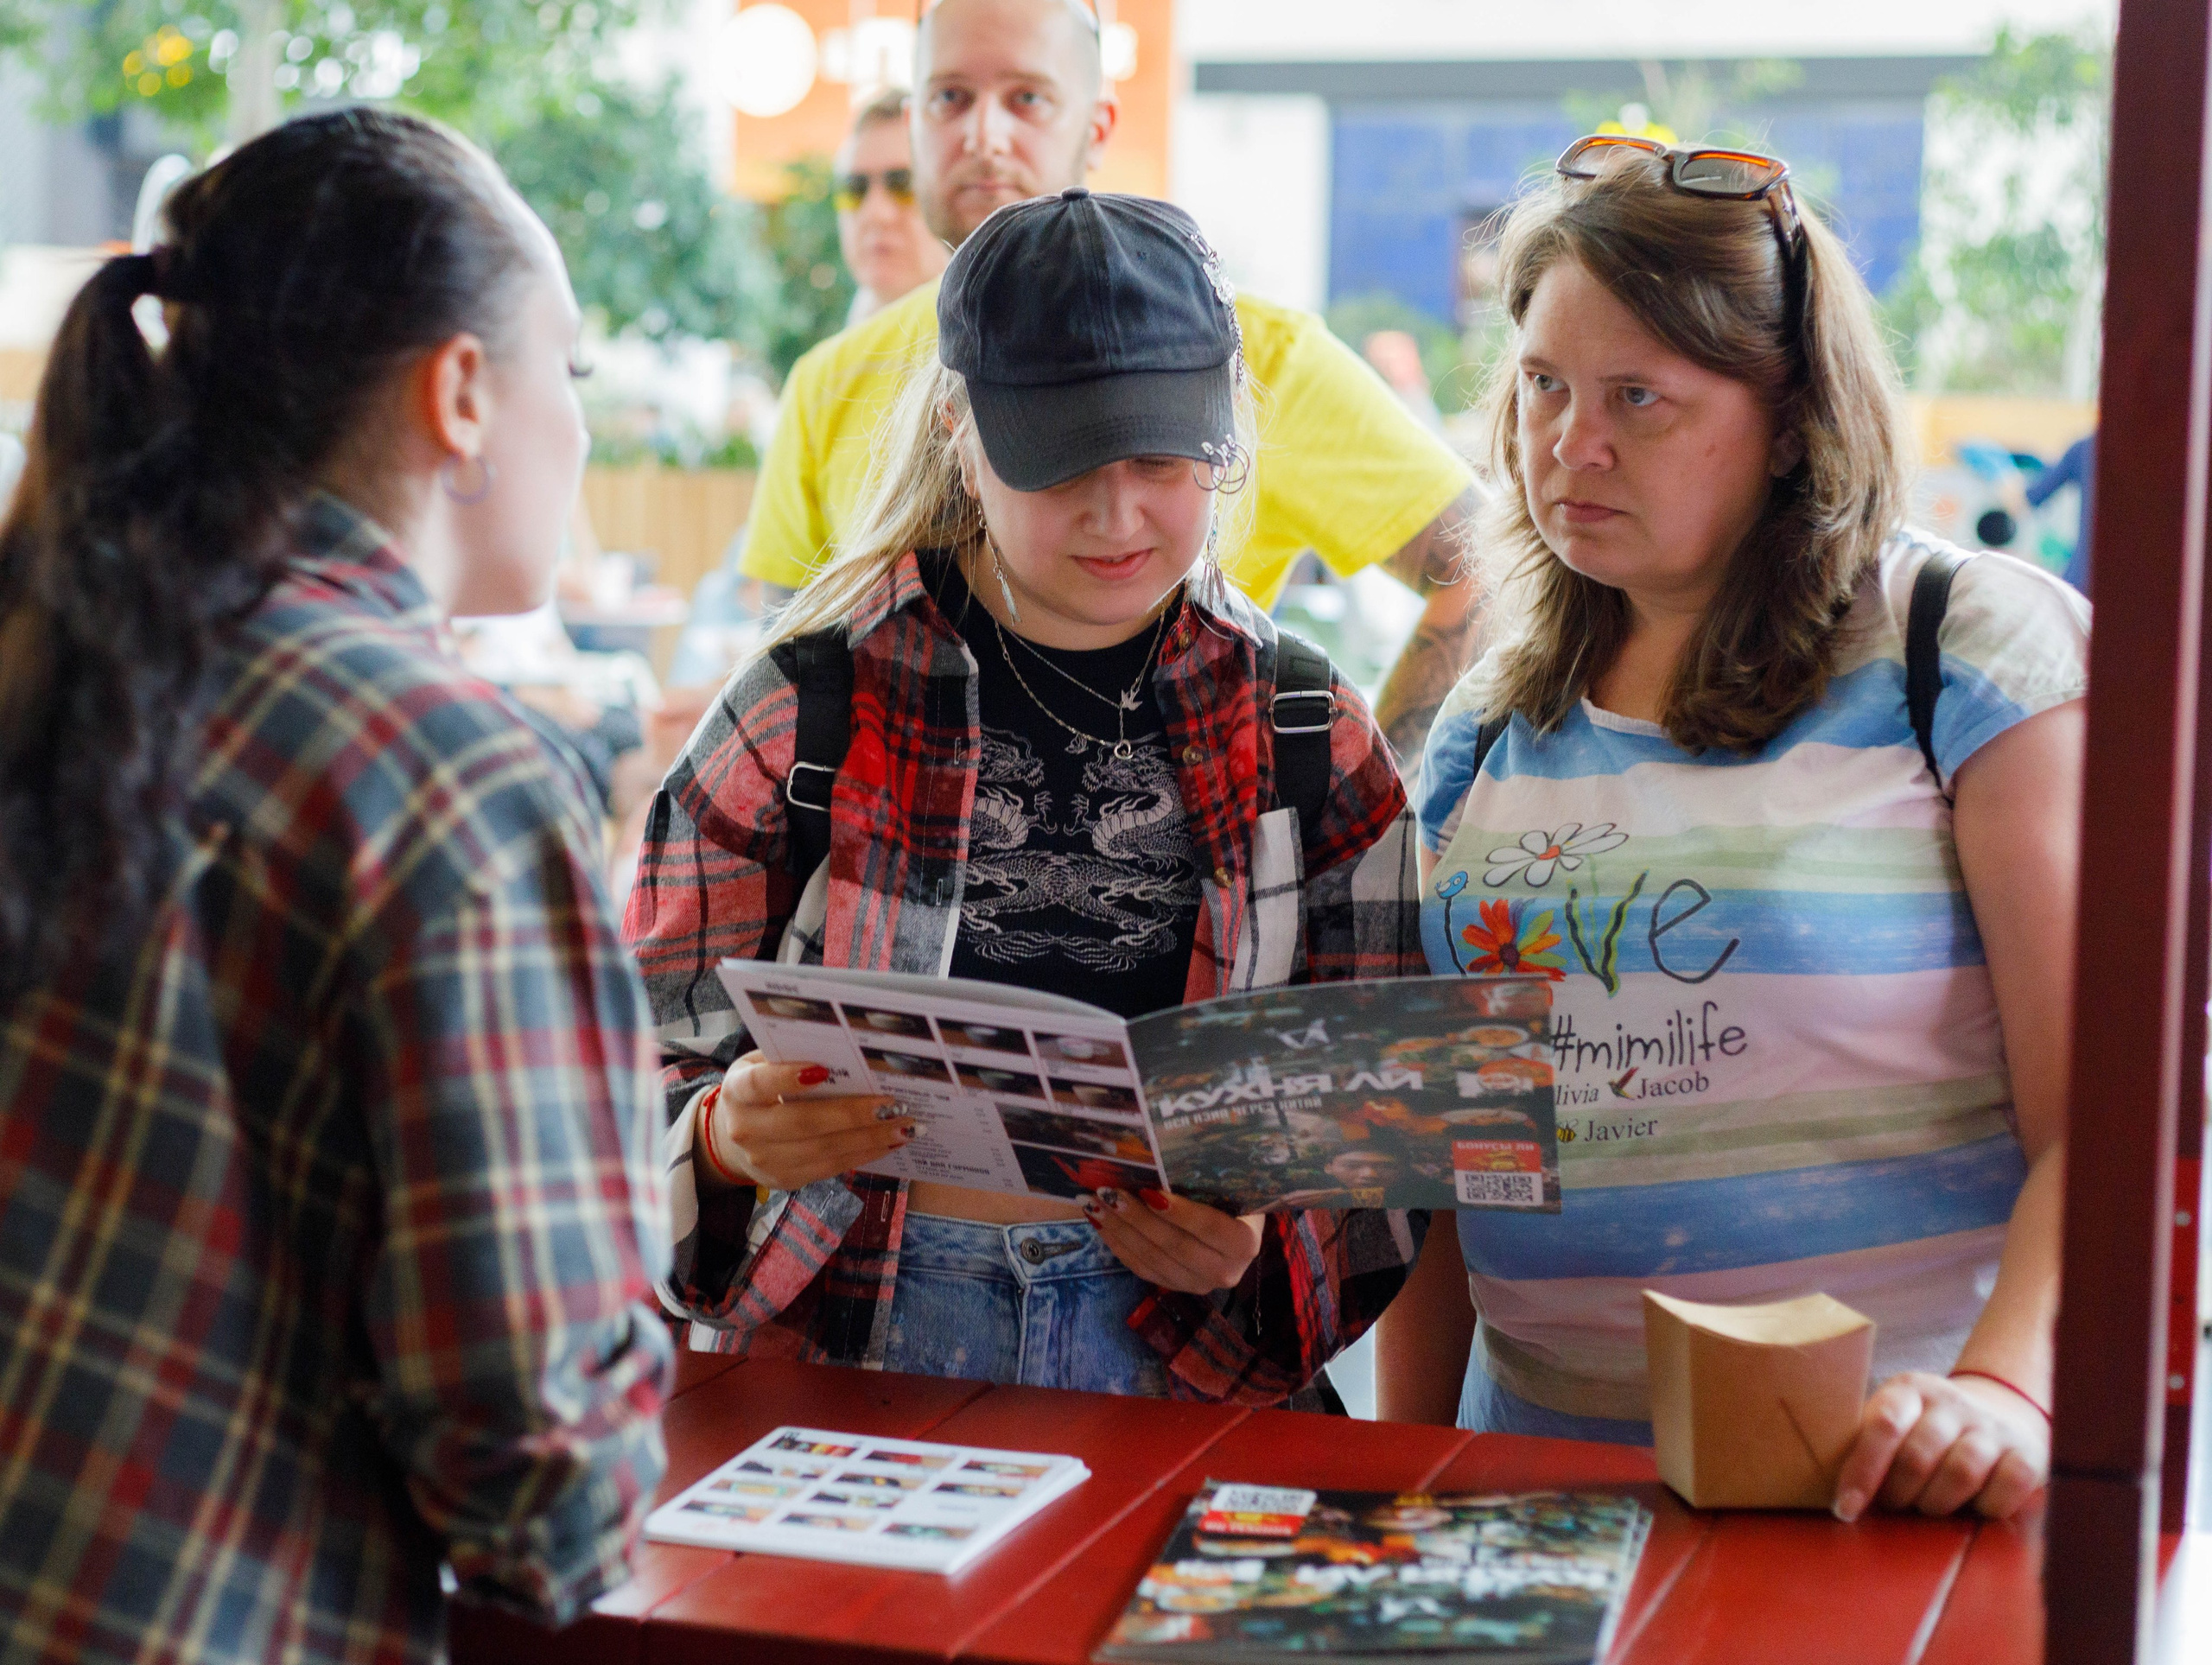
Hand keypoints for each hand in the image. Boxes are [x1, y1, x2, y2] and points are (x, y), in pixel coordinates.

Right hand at [697, 1053, 914, 1191]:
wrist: (733, 1138)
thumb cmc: (759, 1090)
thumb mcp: (760, 1066)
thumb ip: (789, 1057)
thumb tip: (844, 1051)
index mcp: (738, 1092)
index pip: (760, 1084)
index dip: (787, 1078)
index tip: (823, 1070)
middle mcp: (746, 1129)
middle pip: (801, 1123)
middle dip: (851, 1115)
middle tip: (889, 1105)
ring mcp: (765, 1160)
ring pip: (822, 1150)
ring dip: (868, 1139)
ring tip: (902, 1126)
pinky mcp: (786, 1180)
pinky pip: (830, 1168)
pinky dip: (863, 1155)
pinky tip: (887, 1142)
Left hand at [1082, 1187, 1264, 1293]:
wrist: (1238, 1230)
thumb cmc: (1234, 1197)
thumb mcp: (1231, 1186)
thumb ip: (1207, 1178)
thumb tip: (1163, 1153)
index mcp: (1244, 1243)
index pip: (1210, 1227)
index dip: (1179, 1212)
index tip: (1149, 1192)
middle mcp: (1225, 1271)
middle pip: (1176, 1246)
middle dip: (1138, 1218)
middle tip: (1109, 1193)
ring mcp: (1198, 1284)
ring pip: (1154, 1259)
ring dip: (1120, 1230)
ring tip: (1095, 1204)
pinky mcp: (1176, 1287)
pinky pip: (1142, 1269)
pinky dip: (1118, 1245)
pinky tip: (1099, 1223)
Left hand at [1832, 1370, 2049, 1522]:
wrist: (2000, 1412)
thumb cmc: (1926, 1430)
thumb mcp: (1894, 1422)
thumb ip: (1866, 1444)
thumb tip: (1833, 1494)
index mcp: (1909, 1389)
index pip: (1883, 1425)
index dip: (1861, 1471)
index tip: (1845, 1509)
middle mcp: (1951, 1401)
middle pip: (1917, 1457)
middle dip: (1898, 1494)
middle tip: (1895, 1505)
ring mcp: (1992, 1426)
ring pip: (1960, 1473)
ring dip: (1936, 1504)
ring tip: (1929, 1506)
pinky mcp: (2027, 1452)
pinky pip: (2004, 1489)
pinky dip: (1985, 1508)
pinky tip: (1974, 1505)